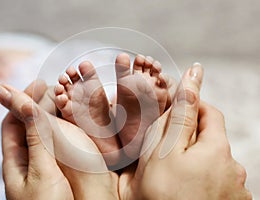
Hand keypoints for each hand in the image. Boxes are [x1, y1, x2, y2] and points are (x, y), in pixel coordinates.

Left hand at [0, 80, 118, 199]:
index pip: (13, 122)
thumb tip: (23, 105)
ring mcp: (49, 162)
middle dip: (40, 102)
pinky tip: (79, 117)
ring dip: (55, 112)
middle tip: (57, 85)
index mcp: (17, 160)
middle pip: (31, 123)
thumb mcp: (40, 171)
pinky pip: (64, 141)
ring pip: (48, 130)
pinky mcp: (65, 167)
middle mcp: (31, 159)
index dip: (21, 100)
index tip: (37, 82)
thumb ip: (35, 138)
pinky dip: (69, 126)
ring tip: (68, 95)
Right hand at [119, 64, 251, 199]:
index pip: (207, 111)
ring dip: (192, 160)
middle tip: (161, 154)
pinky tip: (183, 191)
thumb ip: (180, 113)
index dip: (187, 109)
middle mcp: (232, 168)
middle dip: (186, 139)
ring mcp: (234, 189)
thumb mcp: (161, 152)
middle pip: (209, 138)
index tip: (169, 120)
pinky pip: (216, 180)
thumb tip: (194, 75)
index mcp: (216, 150)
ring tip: (170, 177)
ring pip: (211, 160)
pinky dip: (200, 178)